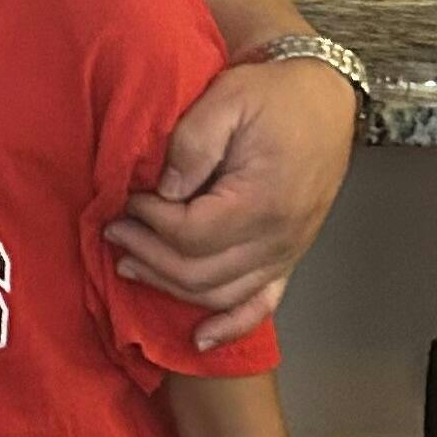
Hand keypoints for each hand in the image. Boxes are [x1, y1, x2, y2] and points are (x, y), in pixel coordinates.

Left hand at [106, 55, 355, 346]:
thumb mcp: (227, 100)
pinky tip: (200, 340)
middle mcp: (278, 239)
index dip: (150, 221)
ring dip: (169, 286)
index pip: (191, 234)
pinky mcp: (288, 257)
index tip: (127, 199)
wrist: (322, 99)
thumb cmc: (274, 96)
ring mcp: (285, 253)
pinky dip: (229, 327)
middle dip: (147, 254)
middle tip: (114, 229)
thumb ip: (191, 145)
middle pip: (199, 273)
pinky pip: (260, 305)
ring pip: (219, 294)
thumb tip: (164, 192)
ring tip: (129, 263)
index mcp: (263, 201)